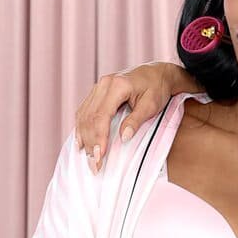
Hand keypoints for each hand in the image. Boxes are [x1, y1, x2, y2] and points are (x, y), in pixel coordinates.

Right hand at [75, 62, 194, 172]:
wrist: (157, 73)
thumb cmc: (157, 88)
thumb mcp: (151, 105)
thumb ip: (136, 120)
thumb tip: (123, 137)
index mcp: (117, 86)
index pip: (102, 116)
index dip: (99, 138)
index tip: (99, 156)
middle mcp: (104, 85)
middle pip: (90, 117)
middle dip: (90, 143)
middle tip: (93, 164)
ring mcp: (98, 87)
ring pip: (84, 115)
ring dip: (84, 137)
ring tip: (87, 158)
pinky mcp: (97, 92)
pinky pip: (84, 111)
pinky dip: (81, 127)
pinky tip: (80, 141)